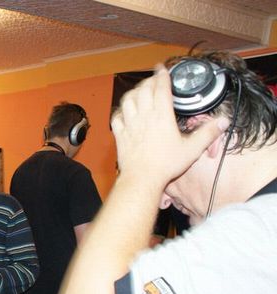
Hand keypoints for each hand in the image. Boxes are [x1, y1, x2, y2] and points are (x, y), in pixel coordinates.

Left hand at [112, 65, 229, 188]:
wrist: (142, 179)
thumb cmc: (165, 165)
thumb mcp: (192, 149)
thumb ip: (208, 133)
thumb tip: (222, 122)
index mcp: (161, 116)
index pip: (161, 88)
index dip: (162, 75)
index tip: (162, 68)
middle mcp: (144, 117)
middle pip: (143, 90)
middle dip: (149, 81)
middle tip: (154, 80)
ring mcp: (129, 125)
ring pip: (127, 100)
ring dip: (133, 92)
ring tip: (139, 91)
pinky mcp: (119, 135)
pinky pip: (116, 117)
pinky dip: (120, 111)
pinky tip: (124, 112)